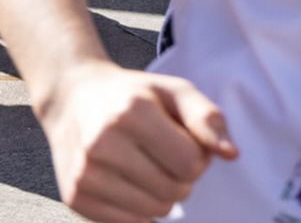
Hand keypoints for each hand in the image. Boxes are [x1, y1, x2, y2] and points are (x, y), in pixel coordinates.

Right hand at [37, 60, 236, 221]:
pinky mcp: (76, 196)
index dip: (197, 155)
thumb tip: (231, 154)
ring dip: (161, 193)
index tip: (181, 140)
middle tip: (162, 153)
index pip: (192, 164)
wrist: (70, 98)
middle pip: (176, 191)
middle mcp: (103, 143)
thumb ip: (207, 118)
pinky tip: (126, 179)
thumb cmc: (129, 95)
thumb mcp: (173, 90)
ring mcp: (86, 173)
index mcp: (132, 112)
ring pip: (156, 212)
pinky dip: (138, 207)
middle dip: (180, 176)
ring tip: (144, 165)